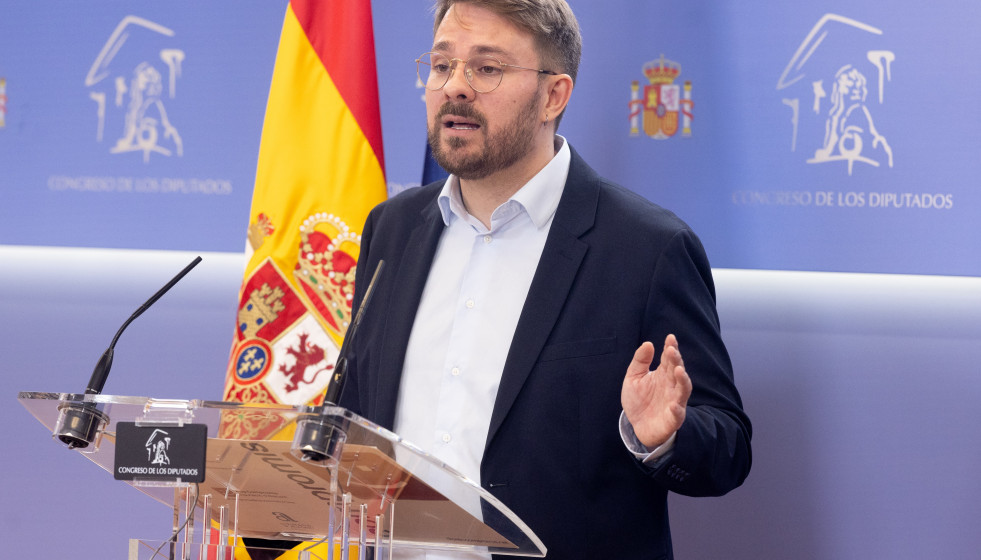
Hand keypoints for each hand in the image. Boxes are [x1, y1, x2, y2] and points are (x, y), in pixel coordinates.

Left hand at [621, 334, 691, 448]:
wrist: (637, 425)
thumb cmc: (638, 400)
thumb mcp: (633, 378)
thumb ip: (640, 361)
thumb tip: (648, 343)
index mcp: (663, 374)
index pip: (669, 359)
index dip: (671, 348)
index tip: (670, 338)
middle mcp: (672, 386)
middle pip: (677, 370)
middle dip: (676, 360)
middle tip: (672, 350)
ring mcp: (674, 401)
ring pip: (684, 389)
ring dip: (683, 380)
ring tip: (679, 370)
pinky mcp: (673, 418)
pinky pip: (678, 413)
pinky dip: (677, 409)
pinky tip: (674, 404)